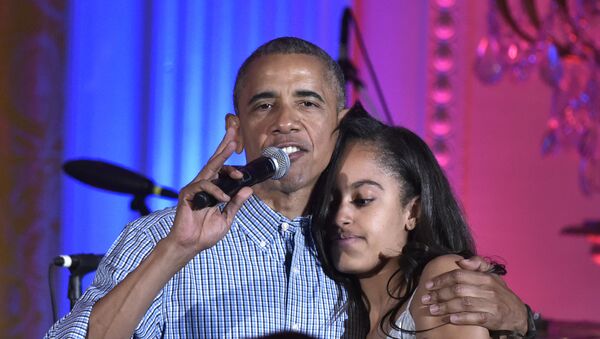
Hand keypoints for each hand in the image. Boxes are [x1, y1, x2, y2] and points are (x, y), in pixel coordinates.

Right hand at [166, 127, 251, 260]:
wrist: (190, 245)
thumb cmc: (205, 233)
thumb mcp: (227, 217)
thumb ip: (236, 203)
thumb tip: (248, 189)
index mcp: (213, 189)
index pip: (222, 169)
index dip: (230, 157)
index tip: (240, 148)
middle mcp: (203, 185)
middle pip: (215, 160)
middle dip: (224, 145)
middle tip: (233, 129)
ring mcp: (195, 188)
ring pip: (210, 167)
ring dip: (223, 159)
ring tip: (235, 156)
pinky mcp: (188, 194)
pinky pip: (204, 186)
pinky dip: (216, 191)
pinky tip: (223, 199)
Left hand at [420, 256, 527, 333]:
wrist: (519, 314)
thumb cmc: (500, 293)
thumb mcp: (492, 275)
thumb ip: (478, 264)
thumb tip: (462, 261)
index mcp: (485, 277)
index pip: (459, 275)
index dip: (442, 279)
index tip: (429, 284)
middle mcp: (488, 290)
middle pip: (459, 289)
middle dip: (440, 294)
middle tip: (426, 299)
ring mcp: (491, 304)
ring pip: (464, 304)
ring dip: (446, 307)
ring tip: (432, 310)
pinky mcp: (494, 319)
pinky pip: (475, 318)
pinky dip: (462, 318)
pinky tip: (450, 319)